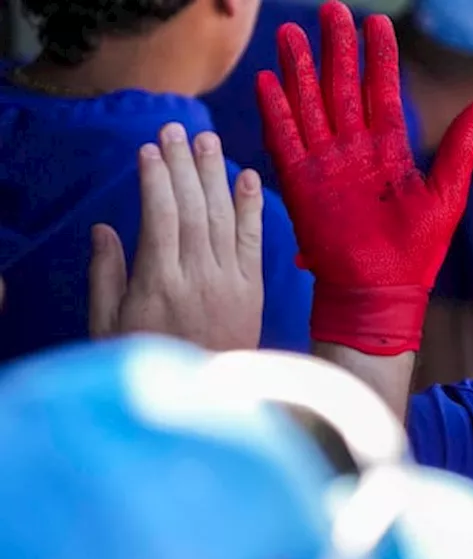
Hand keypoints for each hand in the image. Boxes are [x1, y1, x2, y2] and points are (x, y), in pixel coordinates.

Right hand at [89, 123, 264, 349]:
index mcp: (159, 285)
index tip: (150, 150)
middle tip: (177, 129)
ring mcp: (231, 283)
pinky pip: (252, 241)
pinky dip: (251, 207)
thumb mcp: (109, 327)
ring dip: (215, 175)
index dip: (156, 180)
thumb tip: (104, 229)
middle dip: (183, 165)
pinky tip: (248, 177)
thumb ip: (107, 276)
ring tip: (207, 140)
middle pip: (193, 209)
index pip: (161, 218)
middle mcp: (199, 278)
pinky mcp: (254, 290)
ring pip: (222, 218)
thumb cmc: (150, 361)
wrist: (207, 401)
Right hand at [256, 0, 472, 355]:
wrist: (381, 291)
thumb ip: (460, 149)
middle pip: (341, 86)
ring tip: (291, 33)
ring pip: (309, 103)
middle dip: (335, 47)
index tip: (376, 23)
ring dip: (300, 69)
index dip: (378, 57)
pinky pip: (285, 139)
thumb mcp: (447, 195)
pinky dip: (276, 111)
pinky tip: (268, 81)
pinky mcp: (301, 183)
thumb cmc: (416, 250)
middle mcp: (354, 148)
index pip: (382, 90)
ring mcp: (325, 162)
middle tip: (330, 9)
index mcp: (389, 148)